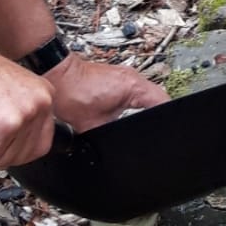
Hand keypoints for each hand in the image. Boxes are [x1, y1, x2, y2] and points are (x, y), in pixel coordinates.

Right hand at [0, 46, 55, 166]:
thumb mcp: (8, 91)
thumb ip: (18, 116)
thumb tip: (16, 149)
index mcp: (44, 93)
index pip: (42, 140)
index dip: (18, 151)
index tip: (2, 148)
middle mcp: (40, 102)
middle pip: (27, 154)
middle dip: (0, 154)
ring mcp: (24, 114)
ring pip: (5, 158)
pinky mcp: (4, 127)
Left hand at [47, 52, 168, 130]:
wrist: (58, 76)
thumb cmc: (72, 93)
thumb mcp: (93, 125)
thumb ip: (110, 136)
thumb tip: (115, 150)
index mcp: (133, 88)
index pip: (163, 102)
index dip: (167, 117)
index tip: (167, 129)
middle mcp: (133, 78)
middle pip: (159, 97)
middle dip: (160, 113)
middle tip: (158, 128)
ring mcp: (126, 75)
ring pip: (149, 91)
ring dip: (150, 105)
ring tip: (148, 120)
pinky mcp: (118, 77)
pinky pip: (137, 88)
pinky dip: (139, 100)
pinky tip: (133, 110)